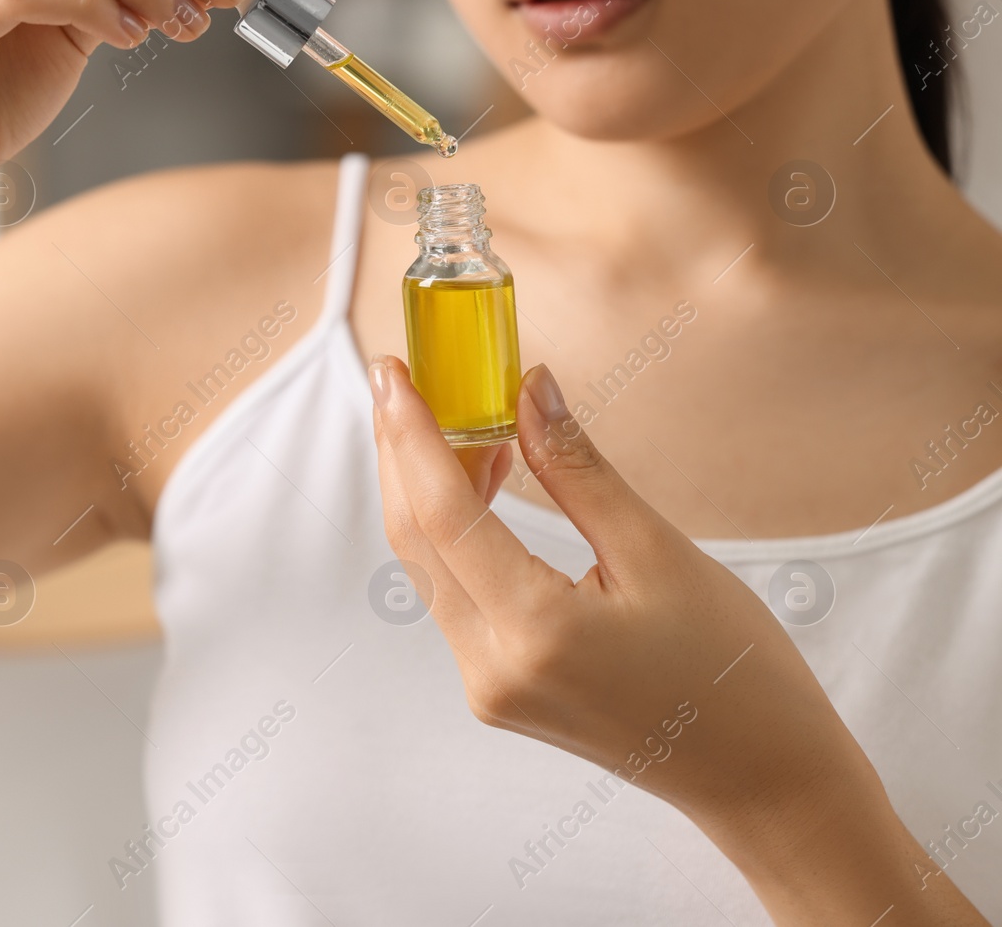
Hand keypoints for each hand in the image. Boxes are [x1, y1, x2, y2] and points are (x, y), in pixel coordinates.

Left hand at [367, 355, 986, 923]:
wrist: (761, 780)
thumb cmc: (734, 671)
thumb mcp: (659, 552)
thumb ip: (578, 470)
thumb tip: (528, 388)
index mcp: (534, 632)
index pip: (441, 514)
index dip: (409, 435)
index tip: (392, 372)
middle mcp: (491, 668)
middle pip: (415, 540)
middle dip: (400, 454)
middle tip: (403, 380)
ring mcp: (486, 687)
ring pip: (429, 567)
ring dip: (428, 490)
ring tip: (457, 416)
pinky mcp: (496, 690)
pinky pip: (454, 595)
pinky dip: (455, 533)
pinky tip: (485, 481)